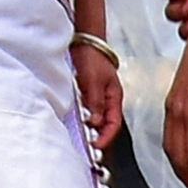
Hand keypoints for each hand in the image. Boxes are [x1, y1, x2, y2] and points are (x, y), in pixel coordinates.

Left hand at [70, 38, 128, 152]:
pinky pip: (86, 110)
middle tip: (86, 148)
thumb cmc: (92, 56)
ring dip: (88, 128)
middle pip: (105, 124)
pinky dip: (81, 118)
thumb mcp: (94, 81)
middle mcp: (107, 99)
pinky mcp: (86, 93)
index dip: (106, 137)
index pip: (114, 124)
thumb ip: (96, 102)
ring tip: (79, 138)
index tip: (95, 147)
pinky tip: (73, 122)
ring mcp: (97, 96)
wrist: (83, 40)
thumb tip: (96, 122)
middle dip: (97, 137)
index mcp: (114, 97)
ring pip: (95, 119)